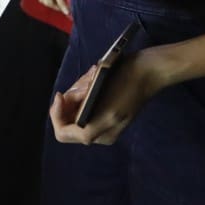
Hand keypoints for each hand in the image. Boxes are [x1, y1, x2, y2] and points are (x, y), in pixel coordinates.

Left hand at [49, 49, 166, 145]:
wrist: (148, 72)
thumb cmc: (126, 82)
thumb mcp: (102, 99)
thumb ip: (82, 114)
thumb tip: (62, 113)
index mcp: (99, 133)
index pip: (63, 133)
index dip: (57, 114)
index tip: (60, 95)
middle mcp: (100, 133)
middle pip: (68, 118)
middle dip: (72, 98)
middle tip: (85, 82)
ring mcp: (104, 123)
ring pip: (75, 107)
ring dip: (80, 90)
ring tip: (93, 76)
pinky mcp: (108, 112)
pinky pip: (85, 102)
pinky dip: (86, 89)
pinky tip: (96, 76)